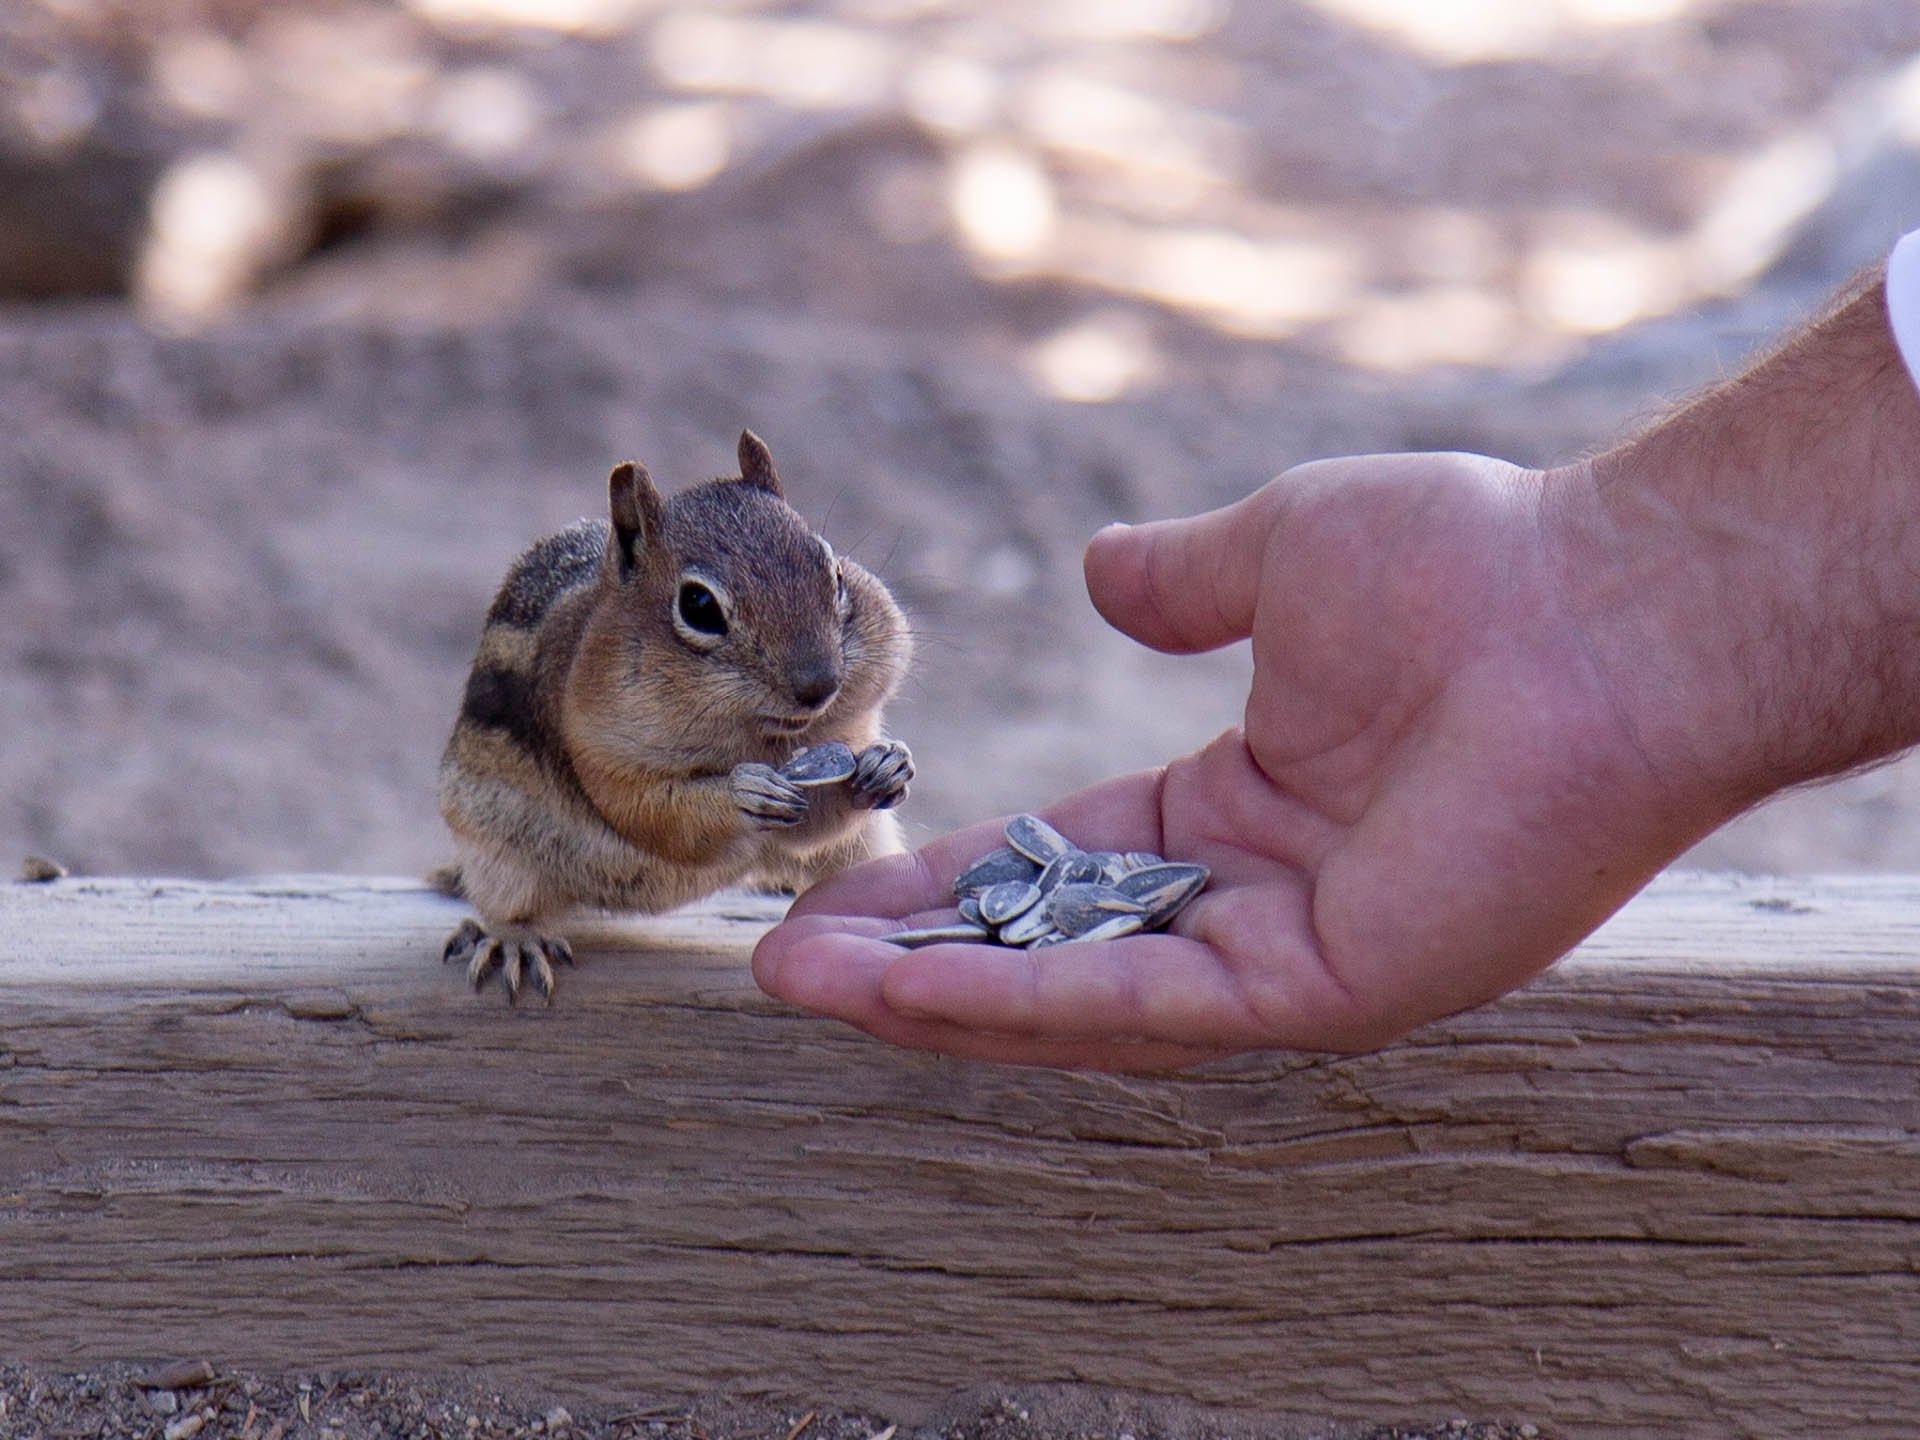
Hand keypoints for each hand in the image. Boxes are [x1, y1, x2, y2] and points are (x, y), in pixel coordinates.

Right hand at [754, 451, 1724, 1069]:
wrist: (1600, 605)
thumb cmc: (1468, 563)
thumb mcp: (1278, 550)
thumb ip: (1182, 578)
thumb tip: (1098, 565)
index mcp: (1246, 811)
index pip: (1066, 868)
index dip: (955, 884)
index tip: (849, 887)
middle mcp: (1260, 899)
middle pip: (1053, 950)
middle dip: (919, 963)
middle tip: (787, 963)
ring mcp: (1293, 956)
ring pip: (1082, 998)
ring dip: (938, 998)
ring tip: (807, 982)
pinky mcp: (1326, 991)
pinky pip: (1144, 1003)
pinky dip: (1022, 997)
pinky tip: (908, 989)